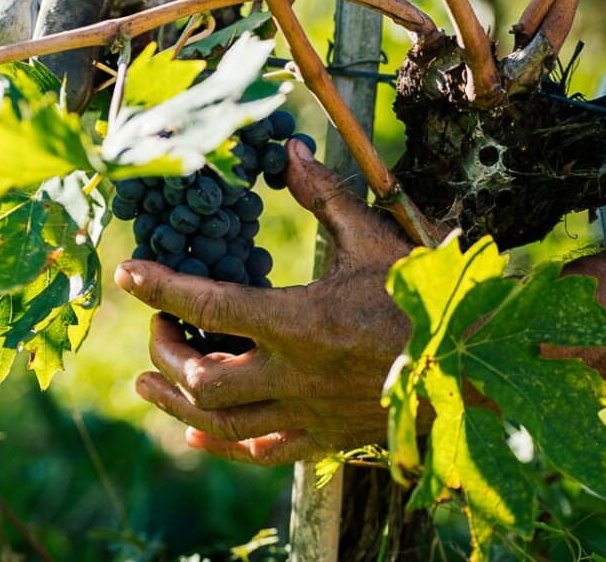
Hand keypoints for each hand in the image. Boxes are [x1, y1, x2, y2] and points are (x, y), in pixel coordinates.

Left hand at [116, 140, 414, 464]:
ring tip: (149, 383)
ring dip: (176, 401)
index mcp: (301, 320)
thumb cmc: (426, 297)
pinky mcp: (324, 438)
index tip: (130, 273)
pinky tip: (200, 434)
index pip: (210, 303)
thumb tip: (291, 154)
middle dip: (166, 351)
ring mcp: (308, 413)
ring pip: (220, 422)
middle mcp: (295, 374)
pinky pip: (260, 452)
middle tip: (159, 327)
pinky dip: (222, 444)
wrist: (475, 364)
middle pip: (202, 375)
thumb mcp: (375, 239)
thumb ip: (327, 198)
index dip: (161, 286)